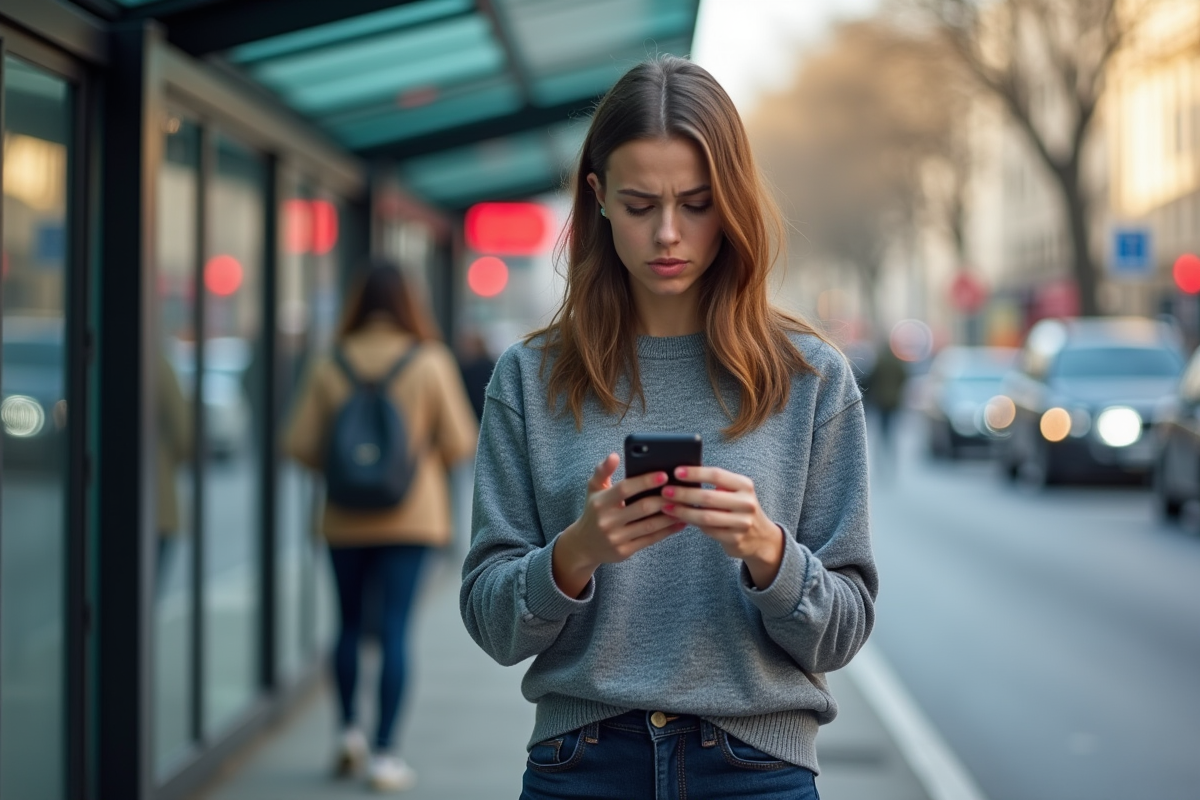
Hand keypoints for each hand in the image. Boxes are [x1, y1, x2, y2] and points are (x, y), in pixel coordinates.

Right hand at [552, 453, 686, 596]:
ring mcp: (616, 538)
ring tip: (685, 505)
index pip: (625, 488)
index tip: (664, 474)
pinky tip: (680, 522)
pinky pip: (650, 539)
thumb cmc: (593, 510)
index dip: (645, 481)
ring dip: (670, 515)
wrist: (584, 545)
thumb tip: (614, 455)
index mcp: (600, 502)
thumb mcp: (593, 489)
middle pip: (642, 508)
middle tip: (681, 490)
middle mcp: (607, 521)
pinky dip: (667, 531)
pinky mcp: (624, 551)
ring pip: (650, 525)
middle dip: (664, 498)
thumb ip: (603, 470)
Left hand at [660, 466, 784, 588]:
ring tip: (667, 507)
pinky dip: (691, 524)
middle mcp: (746, 503)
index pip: (717, 475)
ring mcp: (742, 523)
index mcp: (744, 485)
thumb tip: (681, 476)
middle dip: (684, 493)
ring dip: (683, 511)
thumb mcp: (735, 492)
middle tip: (665, 491)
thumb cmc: (738, 509)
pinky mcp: (736, 539)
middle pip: (708, 497)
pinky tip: (679, 519)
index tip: (676, 472)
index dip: (695, 473)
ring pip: (706, 517)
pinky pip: (708, 531)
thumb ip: (715, 485)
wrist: (761, 538)